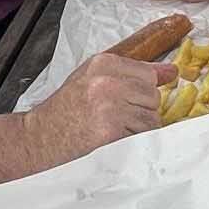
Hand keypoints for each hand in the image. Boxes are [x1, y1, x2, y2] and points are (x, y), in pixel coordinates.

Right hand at [23, 51, 171, 162]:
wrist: (36, 140)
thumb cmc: (64, 113)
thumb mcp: (92, 80)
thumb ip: (132, 74)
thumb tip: (172, 72)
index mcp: (104, 63)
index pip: (149, 75)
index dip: (141, 93)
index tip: (127, 103)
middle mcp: (108, 81)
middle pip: (153, 97)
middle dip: (140, 112)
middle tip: (113, 121)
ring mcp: (110, 106)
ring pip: (152, 119)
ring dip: (138, 131)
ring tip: (112, 132)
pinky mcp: (111, 132)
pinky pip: (142, 138)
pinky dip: (133, 144)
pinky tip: (112, 143)